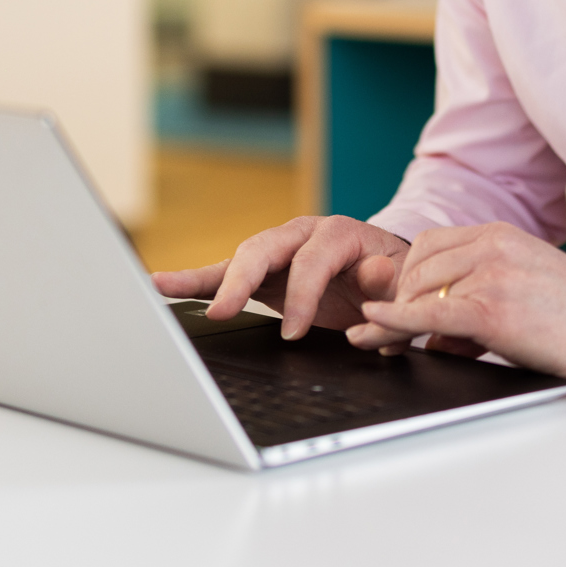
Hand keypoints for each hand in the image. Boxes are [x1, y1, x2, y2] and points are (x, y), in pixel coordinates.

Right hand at [150, 216, 410, 339]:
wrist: (391, 272)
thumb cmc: (396, 278)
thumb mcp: (404, 279)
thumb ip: (389, 280)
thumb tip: (374, 273)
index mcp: (339, 234)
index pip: (313, 260)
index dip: (303, 295)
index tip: (295, 332)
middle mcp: (302, 234)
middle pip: (263, 249)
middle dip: (240, 280)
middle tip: (224, 312)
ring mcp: (278, 251)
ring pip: (238, 259)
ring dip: (205, 278)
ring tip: (164, 287)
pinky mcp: (262, 272)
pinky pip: (223, 275)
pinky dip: (193, 281)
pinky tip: (160, 285)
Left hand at [348, 222, 565, 388]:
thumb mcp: (521, 289)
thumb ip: (476, 299)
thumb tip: (432, 338)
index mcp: (498, 234)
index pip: (429, 245)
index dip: (406, 277)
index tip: (395, 304)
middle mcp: (491, 246)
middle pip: (416, 268)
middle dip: (396, 301)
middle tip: (385, 336)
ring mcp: (491, 275)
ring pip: (419, 292)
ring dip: (398, 321)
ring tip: (390, 348)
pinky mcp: (491, 310)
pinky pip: (427, 313)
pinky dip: (394, 321)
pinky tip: (372, 327)